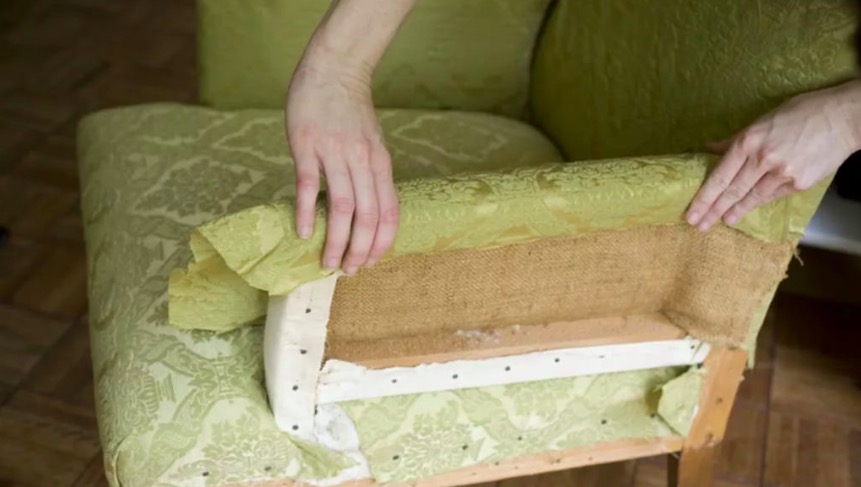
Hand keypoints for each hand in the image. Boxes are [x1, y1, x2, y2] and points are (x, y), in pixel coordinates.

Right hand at [285, 61, 398, 274]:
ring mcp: (334, 154)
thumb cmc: (352, 112)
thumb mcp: (373, 145)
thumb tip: (370, 214)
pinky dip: (306, 212)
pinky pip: (308, 185)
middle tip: (348, 272)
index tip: (370, 264)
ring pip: (341, 207)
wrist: (334, 70)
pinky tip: (304, 233)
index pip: (388, 214)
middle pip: (367, 217)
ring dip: (336, 240)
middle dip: (359, 250)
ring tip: (328, 263)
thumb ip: (373, 176)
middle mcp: (362, 162)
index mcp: (380, 164)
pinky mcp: (307, 146)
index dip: (381, 244)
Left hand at [686, 80, 860, 230]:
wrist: (844, 117)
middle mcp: (763, 159)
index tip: (691, 212)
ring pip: (752, 197)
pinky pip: (773, 195)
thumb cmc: (802, 112)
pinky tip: (748, 209)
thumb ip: (736, 139)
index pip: (719, 176)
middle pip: (731, 191)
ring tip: (723, 221)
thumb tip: (710, 149)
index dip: (704, 197)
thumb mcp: (763, 119)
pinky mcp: (799, 183)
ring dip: (735, 211)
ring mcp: (782, 173)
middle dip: (712, 211)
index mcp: (749, 141)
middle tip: (698, 225)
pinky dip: (759, 202)